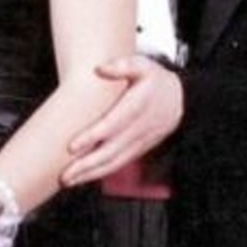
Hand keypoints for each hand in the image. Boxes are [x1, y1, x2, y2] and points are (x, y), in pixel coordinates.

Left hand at [61, 55, 183, 185]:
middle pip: (110, 151)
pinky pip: (119, 163)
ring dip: (90, 174)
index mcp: (136, 107)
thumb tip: (100, 68)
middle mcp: (137, 129)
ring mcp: (139, 142)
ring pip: (113, 162)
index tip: (71, 147)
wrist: (181, 100)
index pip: (111, 125)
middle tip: (64, 175)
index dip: (91, 137)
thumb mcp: (144, 66)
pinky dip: (101, 173)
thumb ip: (123, 65)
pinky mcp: (139, 150)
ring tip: (68, 181)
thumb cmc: (156, 81)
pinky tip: (84, 177)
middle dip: (86, 166)